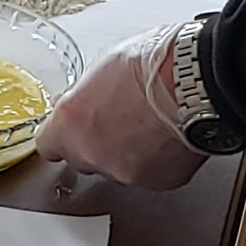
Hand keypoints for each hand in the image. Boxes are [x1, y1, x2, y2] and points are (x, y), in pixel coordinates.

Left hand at [36, 27, 205, 190]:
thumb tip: (84, 99)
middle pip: (82, 158)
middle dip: (96, 142)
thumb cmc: (156, 64)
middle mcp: (92, 152)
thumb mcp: (104, 63)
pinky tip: (167, 136)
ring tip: (150, 123)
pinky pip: (149, 174)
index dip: (62, 135)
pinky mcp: (157, 181)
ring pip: (117, 168)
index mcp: (71, 121)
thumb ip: (85, 93)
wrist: (198, 81)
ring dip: (127, 152)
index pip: (47, 144)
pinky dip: (156, 160)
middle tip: (119, 118)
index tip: (71, 129)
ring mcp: (125, 171)